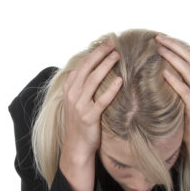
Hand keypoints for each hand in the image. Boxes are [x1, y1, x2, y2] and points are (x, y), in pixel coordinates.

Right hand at [61, 41, 122, 159]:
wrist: (76, 147)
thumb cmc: (80, 123)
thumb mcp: (77, 102)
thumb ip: (82, 87)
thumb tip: (95, 70)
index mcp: (69, 89)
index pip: (81, 65)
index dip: (94, 53)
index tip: (107, 44)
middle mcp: (72, 95)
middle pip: (86, 68)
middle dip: (100, 54)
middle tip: (113, 43)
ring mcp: (79, 106)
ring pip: (92, 80)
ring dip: (105, 66)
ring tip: (117, 56)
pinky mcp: (89, 117)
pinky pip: (101, 101)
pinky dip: (110, 90)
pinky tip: (120, 81)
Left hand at [156, 34, 189, 147]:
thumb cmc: (186, 114)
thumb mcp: (181, 94)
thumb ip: (174, 81)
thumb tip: (154, 68)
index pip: (187, 54)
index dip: (174, 44)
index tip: (159, 37)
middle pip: (188, 57)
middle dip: (172, 45)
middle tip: (157, 38)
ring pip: (187, 70)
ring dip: (173, 58)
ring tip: (159, 50)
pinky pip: (184, 90)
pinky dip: (174, 80)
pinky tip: (164, 73)